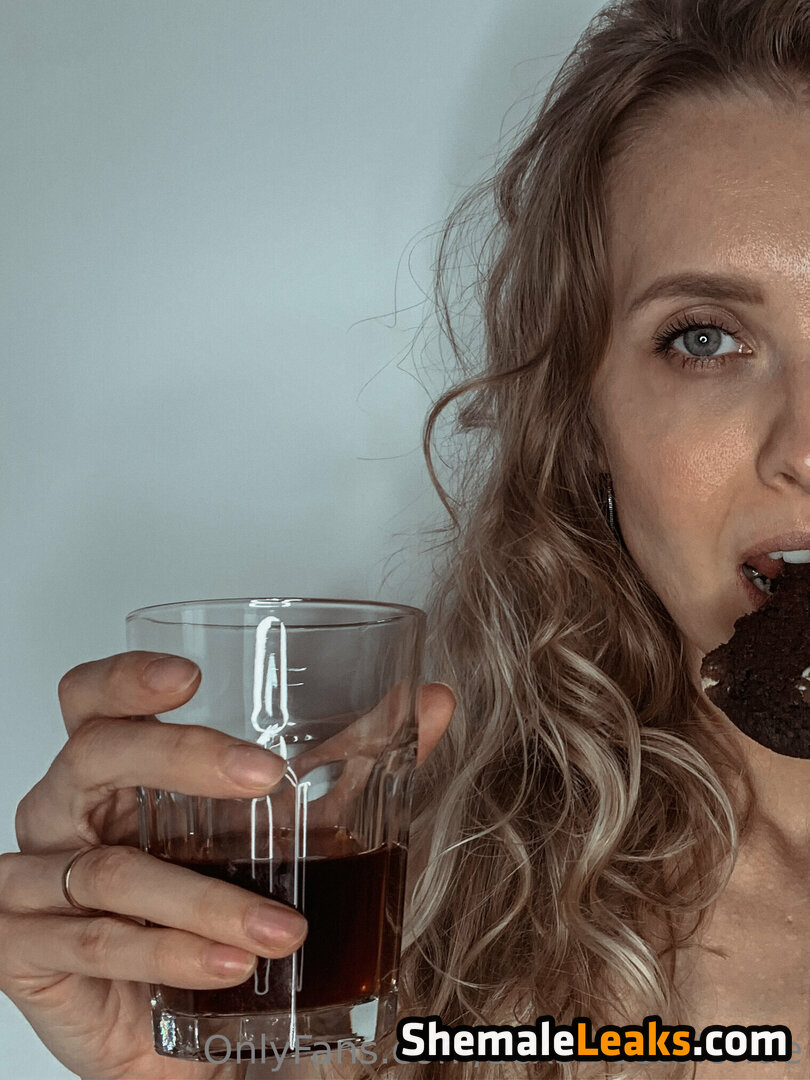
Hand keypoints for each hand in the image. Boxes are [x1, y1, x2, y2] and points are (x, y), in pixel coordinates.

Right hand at [0, 651, 454, 1079]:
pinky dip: (170, 955)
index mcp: (112, 768)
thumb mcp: (287, 827)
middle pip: (95, 754)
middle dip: (181, 758)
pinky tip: (230, 967)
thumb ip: (350, 763)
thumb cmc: (210, 904)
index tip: (189, 675)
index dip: (125, 678)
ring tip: (282, 929)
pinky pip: (97, 943)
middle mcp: (64, 811)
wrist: (172, 1028)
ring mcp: (36, 880)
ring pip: (111, 869)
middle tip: (266, 778)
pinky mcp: (27, 951)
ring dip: (206, 899)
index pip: (91, 699)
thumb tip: (434, 702)